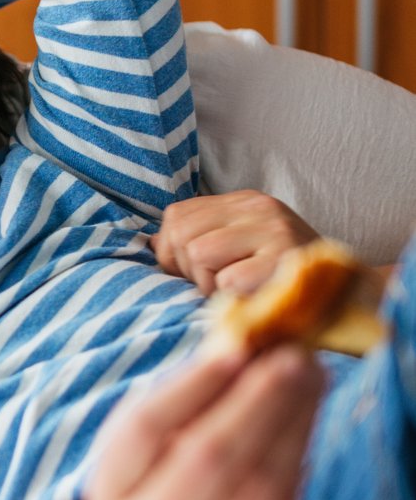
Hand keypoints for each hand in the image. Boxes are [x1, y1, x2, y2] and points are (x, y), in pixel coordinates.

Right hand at [87, 346, 322, 499]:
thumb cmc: (163, 492)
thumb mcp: (151, 452)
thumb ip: (188, 401)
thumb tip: (252, 341)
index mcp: (108, 493)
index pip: (143, 430)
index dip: (190, 385)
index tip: (235, 346)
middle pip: (207, 457)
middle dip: (255, 399)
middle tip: (291, 355)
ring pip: (259, 482)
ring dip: (291, 420)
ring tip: (307, 376)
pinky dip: (300, 452)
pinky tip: (303, 417)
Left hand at [152, 190, 318, 294]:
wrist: (350, 296)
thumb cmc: (283, 278)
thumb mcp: (242, 249)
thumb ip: (199, 240)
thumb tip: (150, 244)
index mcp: (245, 202)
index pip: (176, 216)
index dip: (171, 251)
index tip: (192, 272)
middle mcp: (259, 208)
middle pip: (182, 234)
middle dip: (187, 270)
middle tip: (217, 285)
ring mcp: (275, 231)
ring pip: (199, 253)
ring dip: (209, 285)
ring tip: (238, 290)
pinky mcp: (285, 259)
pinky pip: (227, 281)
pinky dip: (233, 298)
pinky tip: (256, 296)